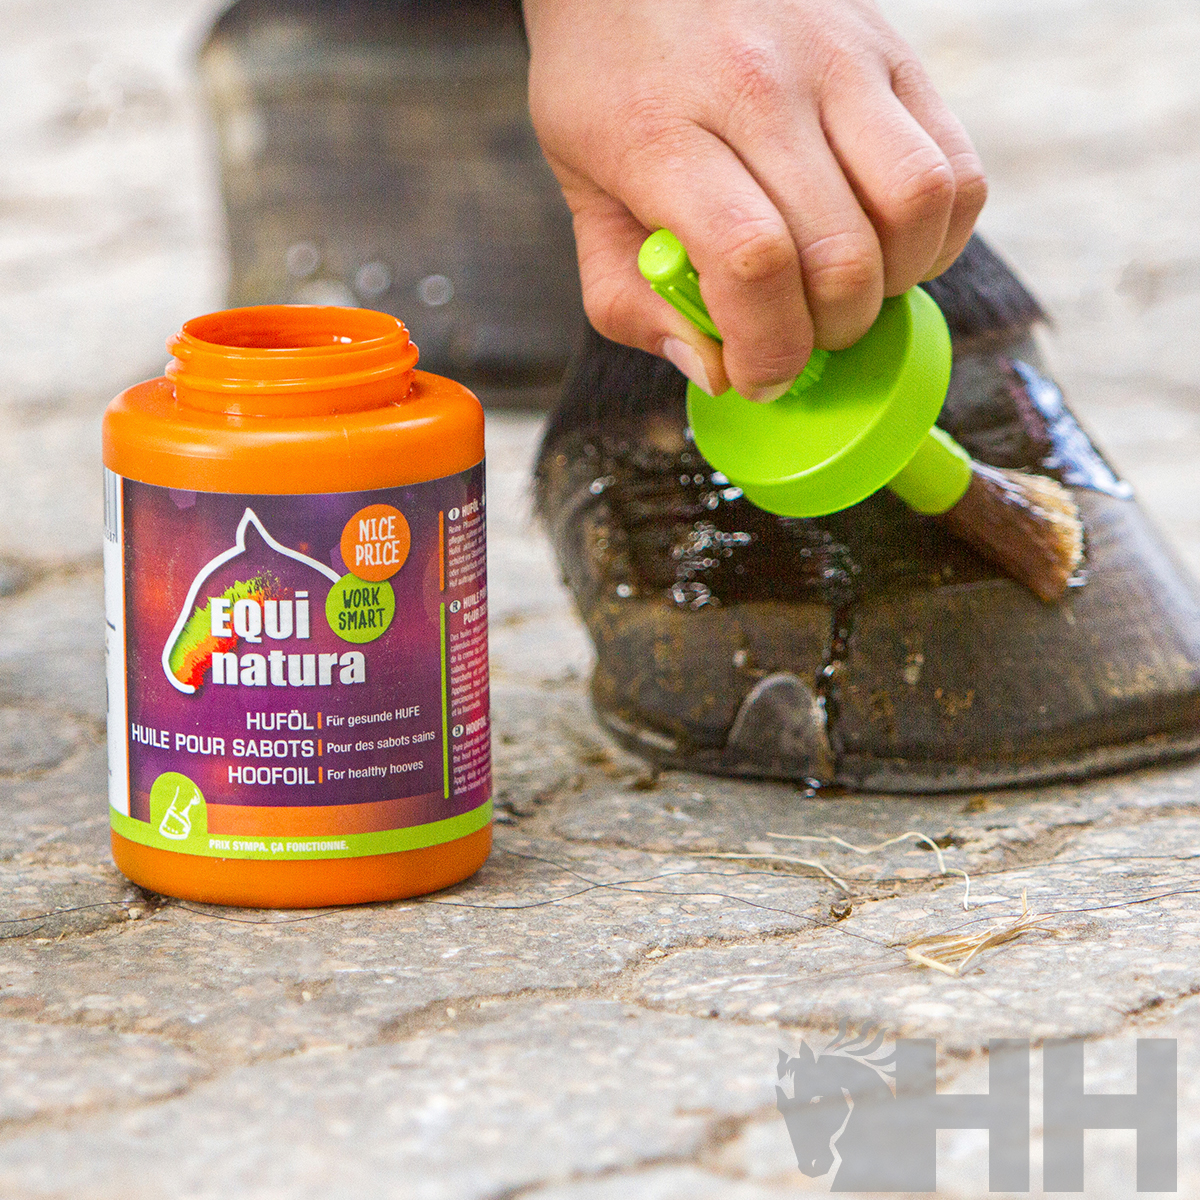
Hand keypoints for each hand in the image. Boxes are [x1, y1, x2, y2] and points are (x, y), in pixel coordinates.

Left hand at [523, 0, 985, 399]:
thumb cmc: (607, 83)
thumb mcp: (579, 192)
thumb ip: (627, 297)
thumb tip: (715, 373)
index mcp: (662, 133)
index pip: (751, 261)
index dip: (769, 349)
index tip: (759, 378)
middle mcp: (758, 87)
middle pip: (840, 253)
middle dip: (828, 334)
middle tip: (800, 337)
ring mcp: (836, 59)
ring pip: (917, 205)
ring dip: (894, 285)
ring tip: (849, 293)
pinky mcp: (892, 50)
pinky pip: (956, 165)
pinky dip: (938, 233)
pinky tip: (889, 246)